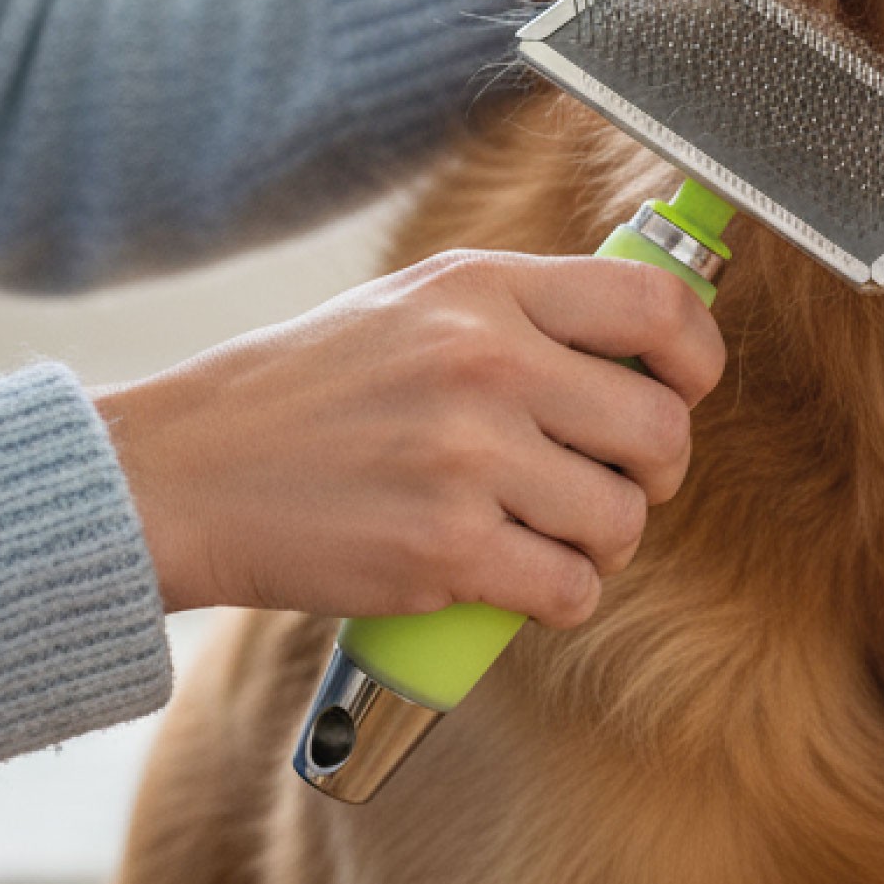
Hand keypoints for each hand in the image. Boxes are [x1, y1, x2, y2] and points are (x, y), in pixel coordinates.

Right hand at [96, 251, 724, 626]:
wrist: (185, 472)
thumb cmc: (306, 390)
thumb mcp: (418, 303)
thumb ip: (525, 312)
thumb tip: (645, 343)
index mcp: (485, 287)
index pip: (656, 305)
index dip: (698, 356)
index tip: (686, 386)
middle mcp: (487, 361)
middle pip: (661, 426)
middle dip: (656, 471)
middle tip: (616, 481)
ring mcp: (468, 458)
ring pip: (622, 517)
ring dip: (604, 541)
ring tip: (551, 533)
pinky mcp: (445, 551)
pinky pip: (571, 588)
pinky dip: (560, 596)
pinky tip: (517, 579)